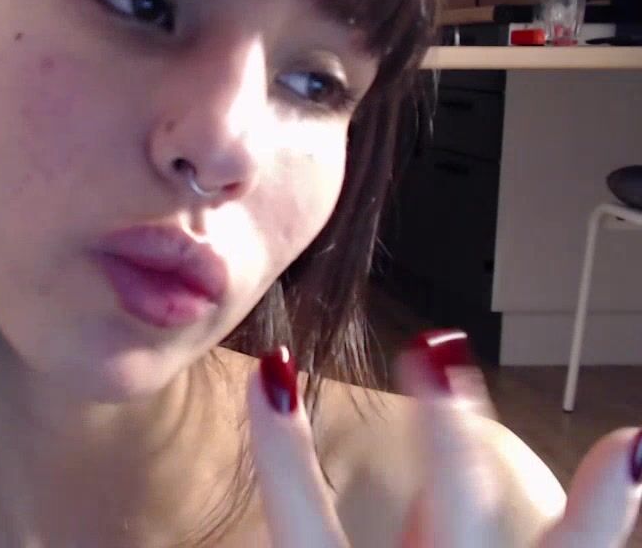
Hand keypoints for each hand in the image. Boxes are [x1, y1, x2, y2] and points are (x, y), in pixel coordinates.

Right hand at [246, 331, 641, 546]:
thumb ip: (387, 538)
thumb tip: (410, 460)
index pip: (307, 531)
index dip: (285, 457)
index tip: (273, 372)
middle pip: (450, 522)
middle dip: (446, 435)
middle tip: (437, 350)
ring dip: (600, 512)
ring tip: (635, 444)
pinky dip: (604, 524)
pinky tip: (638, 468)